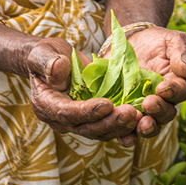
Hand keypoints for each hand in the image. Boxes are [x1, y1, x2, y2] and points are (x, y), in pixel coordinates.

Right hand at [26, 37, 140, 145]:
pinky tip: (142, 119)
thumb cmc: (46, 55)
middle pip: (87, 128)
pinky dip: (125, 126)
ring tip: (139, 117)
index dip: (87, 111)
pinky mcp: (94, 119)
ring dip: (121, 126)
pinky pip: (110, 127)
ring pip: (101, 131)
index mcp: (46, 105)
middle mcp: (62, 120)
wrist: (54, 61)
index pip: (66, 113)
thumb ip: (48, 61)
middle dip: (109, 122)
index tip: (107, 104)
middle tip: (130, 113)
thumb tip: (56, 68)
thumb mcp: (43, 52)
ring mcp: (79, 122)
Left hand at [121, 27, 185, 137]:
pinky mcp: (126, 112)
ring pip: (150, 125)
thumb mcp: (173, 40)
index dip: (173, 91)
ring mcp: (144, 109)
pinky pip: (128, 129)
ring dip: (146, 128)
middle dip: (159, 111)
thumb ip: (182, 51)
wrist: (132, 42)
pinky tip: (123, 137)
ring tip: (141, 124)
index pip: (180, 92)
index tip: (162, 88)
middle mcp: (164, 102)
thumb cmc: (158, 41)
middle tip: (149, 104)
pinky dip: (127, 135)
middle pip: (166, 114)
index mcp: (178, 85)